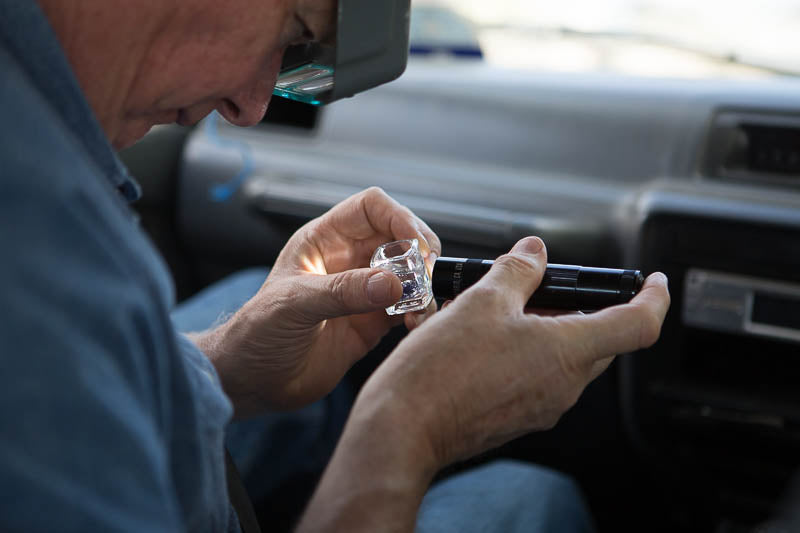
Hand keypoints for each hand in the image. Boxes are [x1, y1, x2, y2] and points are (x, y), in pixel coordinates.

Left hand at [197, 187, 440, 414]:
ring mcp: (364, 291)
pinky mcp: (373, 323)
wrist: (253, 381)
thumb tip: (393, 284)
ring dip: (424, 286)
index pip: (372, 208)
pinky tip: (415, 324)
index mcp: (324, 240)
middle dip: (420, 252)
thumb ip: (342, 292)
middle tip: (425, 276)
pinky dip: (421, 312)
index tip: (416, 244)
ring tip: (420, 307)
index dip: (399, 217)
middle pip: (400, 237)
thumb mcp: (294, 305)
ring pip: (411, 274)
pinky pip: (409, 308)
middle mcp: (349, 260)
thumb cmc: (258, 334)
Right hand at [356, 236, 669, 467]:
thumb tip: (535, 252)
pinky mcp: (518, 417)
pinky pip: (538, 377)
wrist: (404, 427)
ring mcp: (542, 406)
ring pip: (564, 358)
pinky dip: (526, 352)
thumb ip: (518, 271)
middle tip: (548, 284)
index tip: (654, 282)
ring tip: (501, 309)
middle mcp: (564, 386)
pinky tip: (485, 339)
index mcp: (568, 352)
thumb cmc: (442, 370)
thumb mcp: (482, 301)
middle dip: (584, 307)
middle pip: (599, 339)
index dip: (654, 298)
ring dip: (547, 328)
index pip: (638, 325)